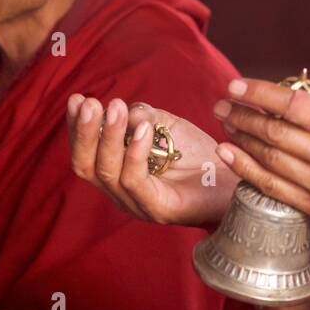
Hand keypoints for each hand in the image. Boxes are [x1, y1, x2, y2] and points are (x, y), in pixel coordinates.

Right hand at [66, 94, 237, 227]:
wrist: (233, 181)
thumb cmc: (197, 155)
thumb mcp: (166, 126)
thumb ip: (143, 116)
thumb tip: (121, 110)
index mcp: (116, 171)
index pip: (85, 152)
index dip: (77, 127)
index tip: (76, 99)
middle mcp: (120, 190)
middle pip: (86, 166)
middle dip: (85, 132)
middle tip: (89, 103)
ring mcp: (136, 203)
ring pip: (107, 172)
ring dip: (108, 137)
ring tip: (114, 108)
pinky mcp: (157, 209)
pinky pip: (135, 181)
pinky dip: (134, 152)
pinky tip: (142, 130)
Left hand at [213, 79, 309, 282]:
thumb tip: (292, 103)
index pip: (298, 107)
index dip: (263, 94)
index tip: (238, 85)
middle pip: (278, 134)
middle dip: (244, 115)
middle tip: (223, 103)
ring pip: (272, 160)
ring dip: (242, 139)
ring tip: (225, 122)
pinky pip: (274, 189)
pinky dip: (248, 170)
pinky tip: (229, 154)